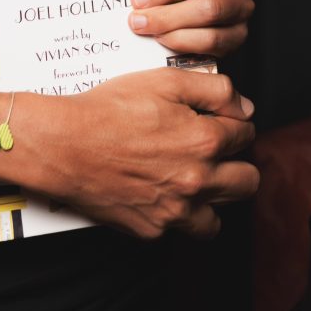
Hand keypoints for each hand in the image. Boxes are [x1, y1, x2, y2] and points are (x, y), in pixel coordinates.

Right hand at [25, 68, 257, 240]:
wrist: (63, 145)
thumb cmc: (108, 110)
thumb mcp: (165, 81)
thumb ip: (215, 90)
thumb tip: (245, 108)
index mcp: (205, 142)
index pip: (246, 135)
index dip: (233, 125)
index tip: (218, 123)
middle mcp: (197, 182)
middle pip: (247, 182)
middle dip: (236, 165)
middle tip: (214, 155)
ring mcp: (175, 211)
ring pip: (218, 219)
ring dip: (212, 200)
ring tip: (193, 182)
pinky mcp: (151, 229)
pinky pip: (179, 229)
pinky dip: (174, 214)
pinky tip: (158, 192)